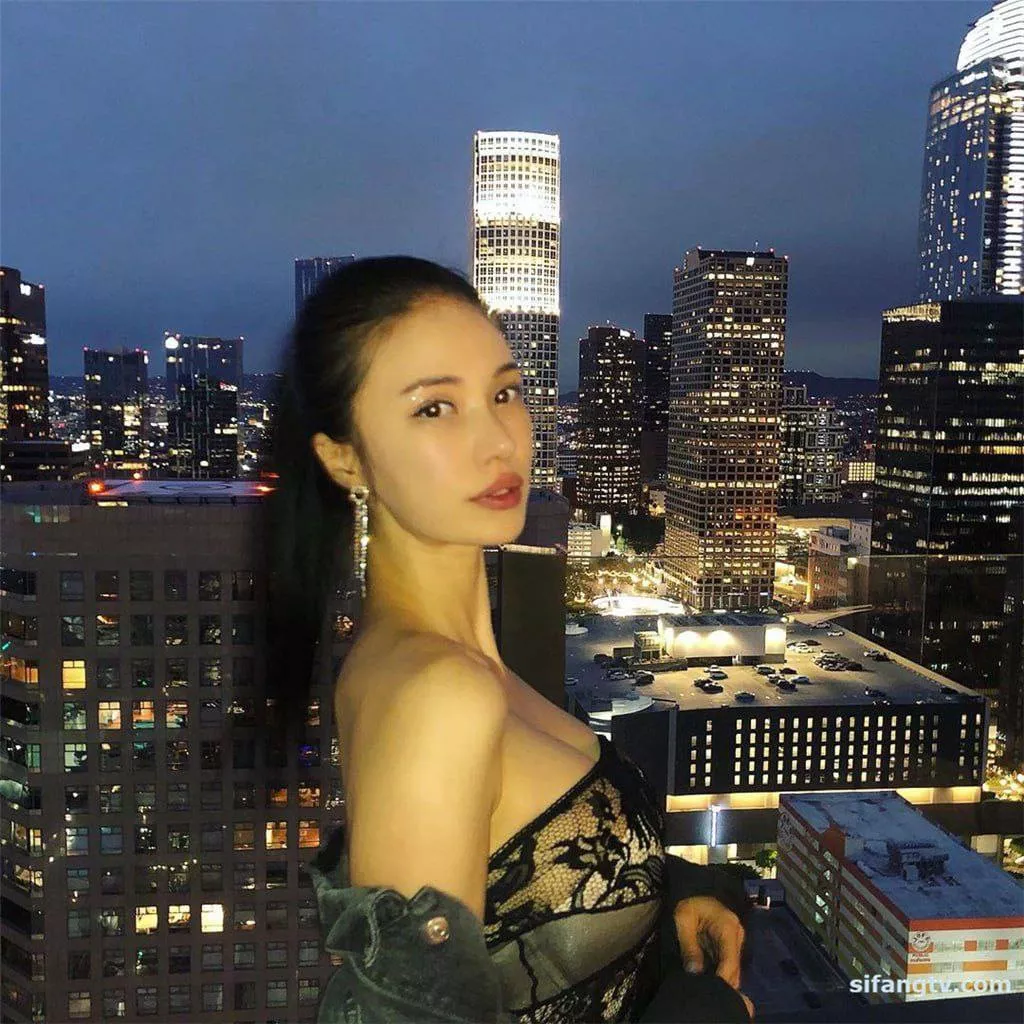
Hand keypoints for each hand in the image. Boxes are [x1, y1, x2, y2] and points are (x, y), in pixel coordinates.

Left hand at [674, 896, 752, 1014]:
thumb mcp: (683, 920)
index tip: (710, 993)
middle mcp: (737, 936)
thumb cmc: (688, 902)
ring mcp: (736, 940)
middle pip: (734, 969)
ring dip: (721, 980)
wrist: (694, 887)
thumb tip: (694, 973)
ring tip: (706, 989)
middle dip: (722, 984)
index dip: (722, 981)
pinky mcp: (731, 944)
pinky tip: (709, 980)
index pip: (730, 962)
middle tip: (705, 994)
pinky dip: (720, 973)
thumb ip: (689, 946)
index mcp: (728, 928)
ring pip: (733, 969)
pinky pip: (728, 963)